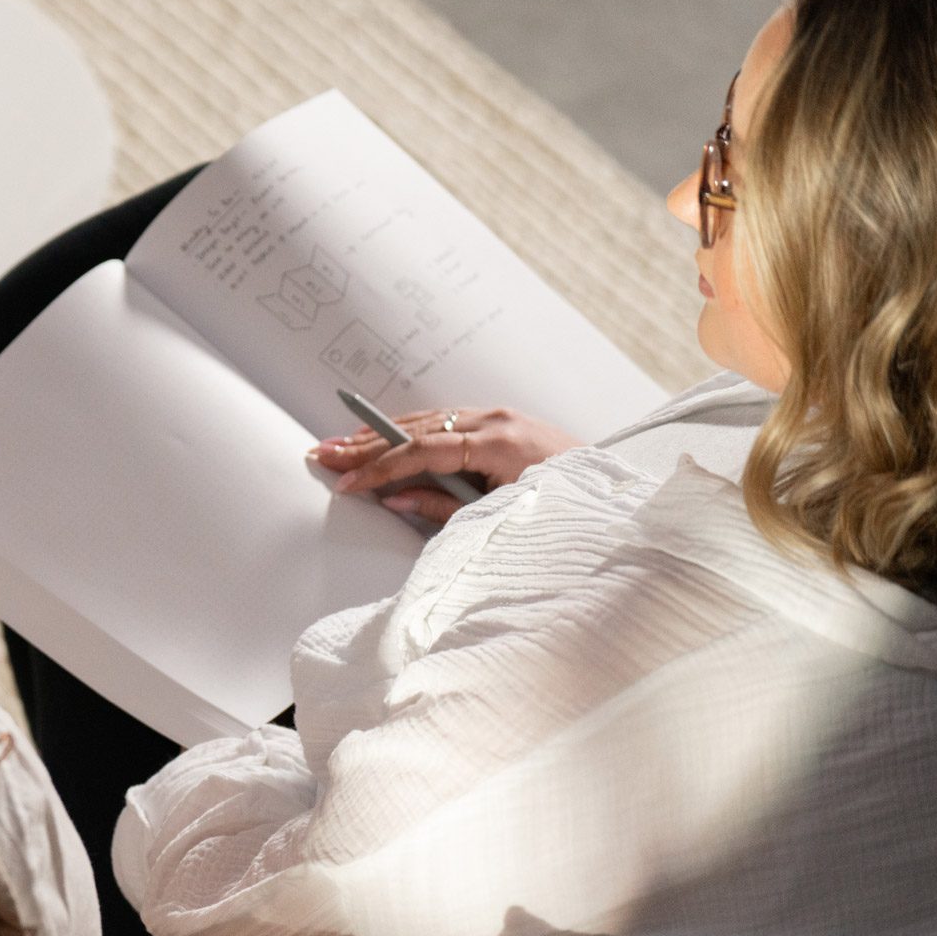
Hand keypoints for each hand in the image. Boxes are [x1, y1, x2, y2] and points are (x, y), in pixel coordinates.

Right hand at [307, 407, 583, 522]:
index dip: (378, 468)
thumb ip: (443, 506)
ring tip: (342, 443)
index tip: (345, 482)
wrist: (613, 502)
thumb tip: (395, 500)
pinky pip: (445, 422)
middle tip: (323, 451)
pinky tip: (383, 436)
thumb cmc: (561, 513)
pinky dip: (409, 431)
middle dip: (366, 443)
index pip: (420, 451)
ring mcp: (500, 417)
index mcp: (498, 444)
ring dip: (382, 433)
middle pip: (416, 429)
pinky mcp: (502, 422)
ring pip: (427, 420)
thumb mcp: (498, 518)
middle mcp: (496, 421)